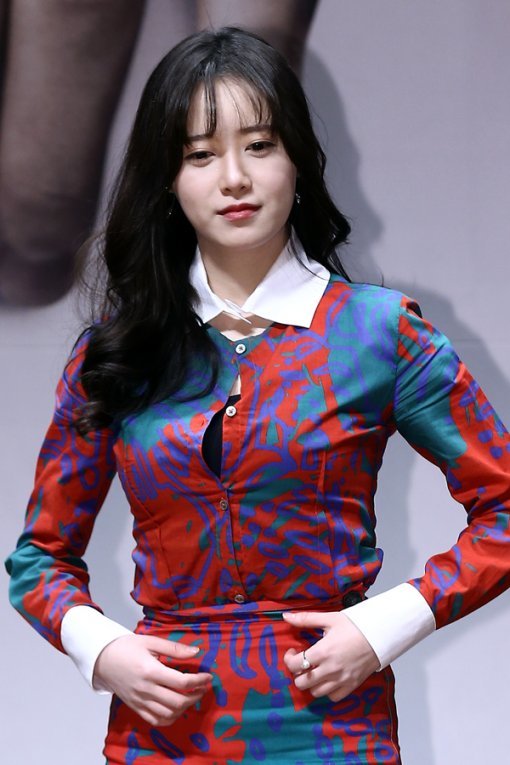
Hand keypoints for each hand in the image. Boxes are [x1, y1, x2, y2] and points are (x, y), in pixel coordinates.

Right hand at [93, 634, 212, 725]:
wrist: (103, 660)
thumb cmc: (127, 647)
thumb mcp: (150, 641)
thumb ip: (174, 649)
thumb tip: (196, 652)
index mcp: (151, 671)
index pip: (182, 682)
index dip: (199, 681)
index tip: (208, 676)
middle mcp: (146, 690)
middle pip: (178, 701)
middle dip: (196, 695)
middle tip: (203, 686)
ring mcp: (140, 702)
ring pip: (169, 714)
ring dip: (186, 707)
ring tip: (193, 696)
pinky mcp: (136, 708)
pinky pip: (156, 720)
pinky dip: (171, 718)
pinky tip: (178, 708)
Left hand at [282, 610, 379, 702]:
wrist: (379, 635)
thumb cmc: (355, 626)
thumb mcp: (329, 619)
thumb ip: (305, 619)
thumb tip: (286, 616)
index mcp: (322, 651)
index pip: (294, 665)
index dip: (288, 659)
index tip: (293, 651)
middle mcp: (330, 669)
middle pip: (302, 682)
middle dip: (298, 673)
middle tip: (302, 662)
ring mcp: (341, 680)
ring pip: (315, 692)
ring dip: (311, 682)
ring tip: (314, 670)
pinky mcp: (351, 686)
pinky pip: (332, 697)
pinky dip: (326, 690)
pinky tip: (327, 678)